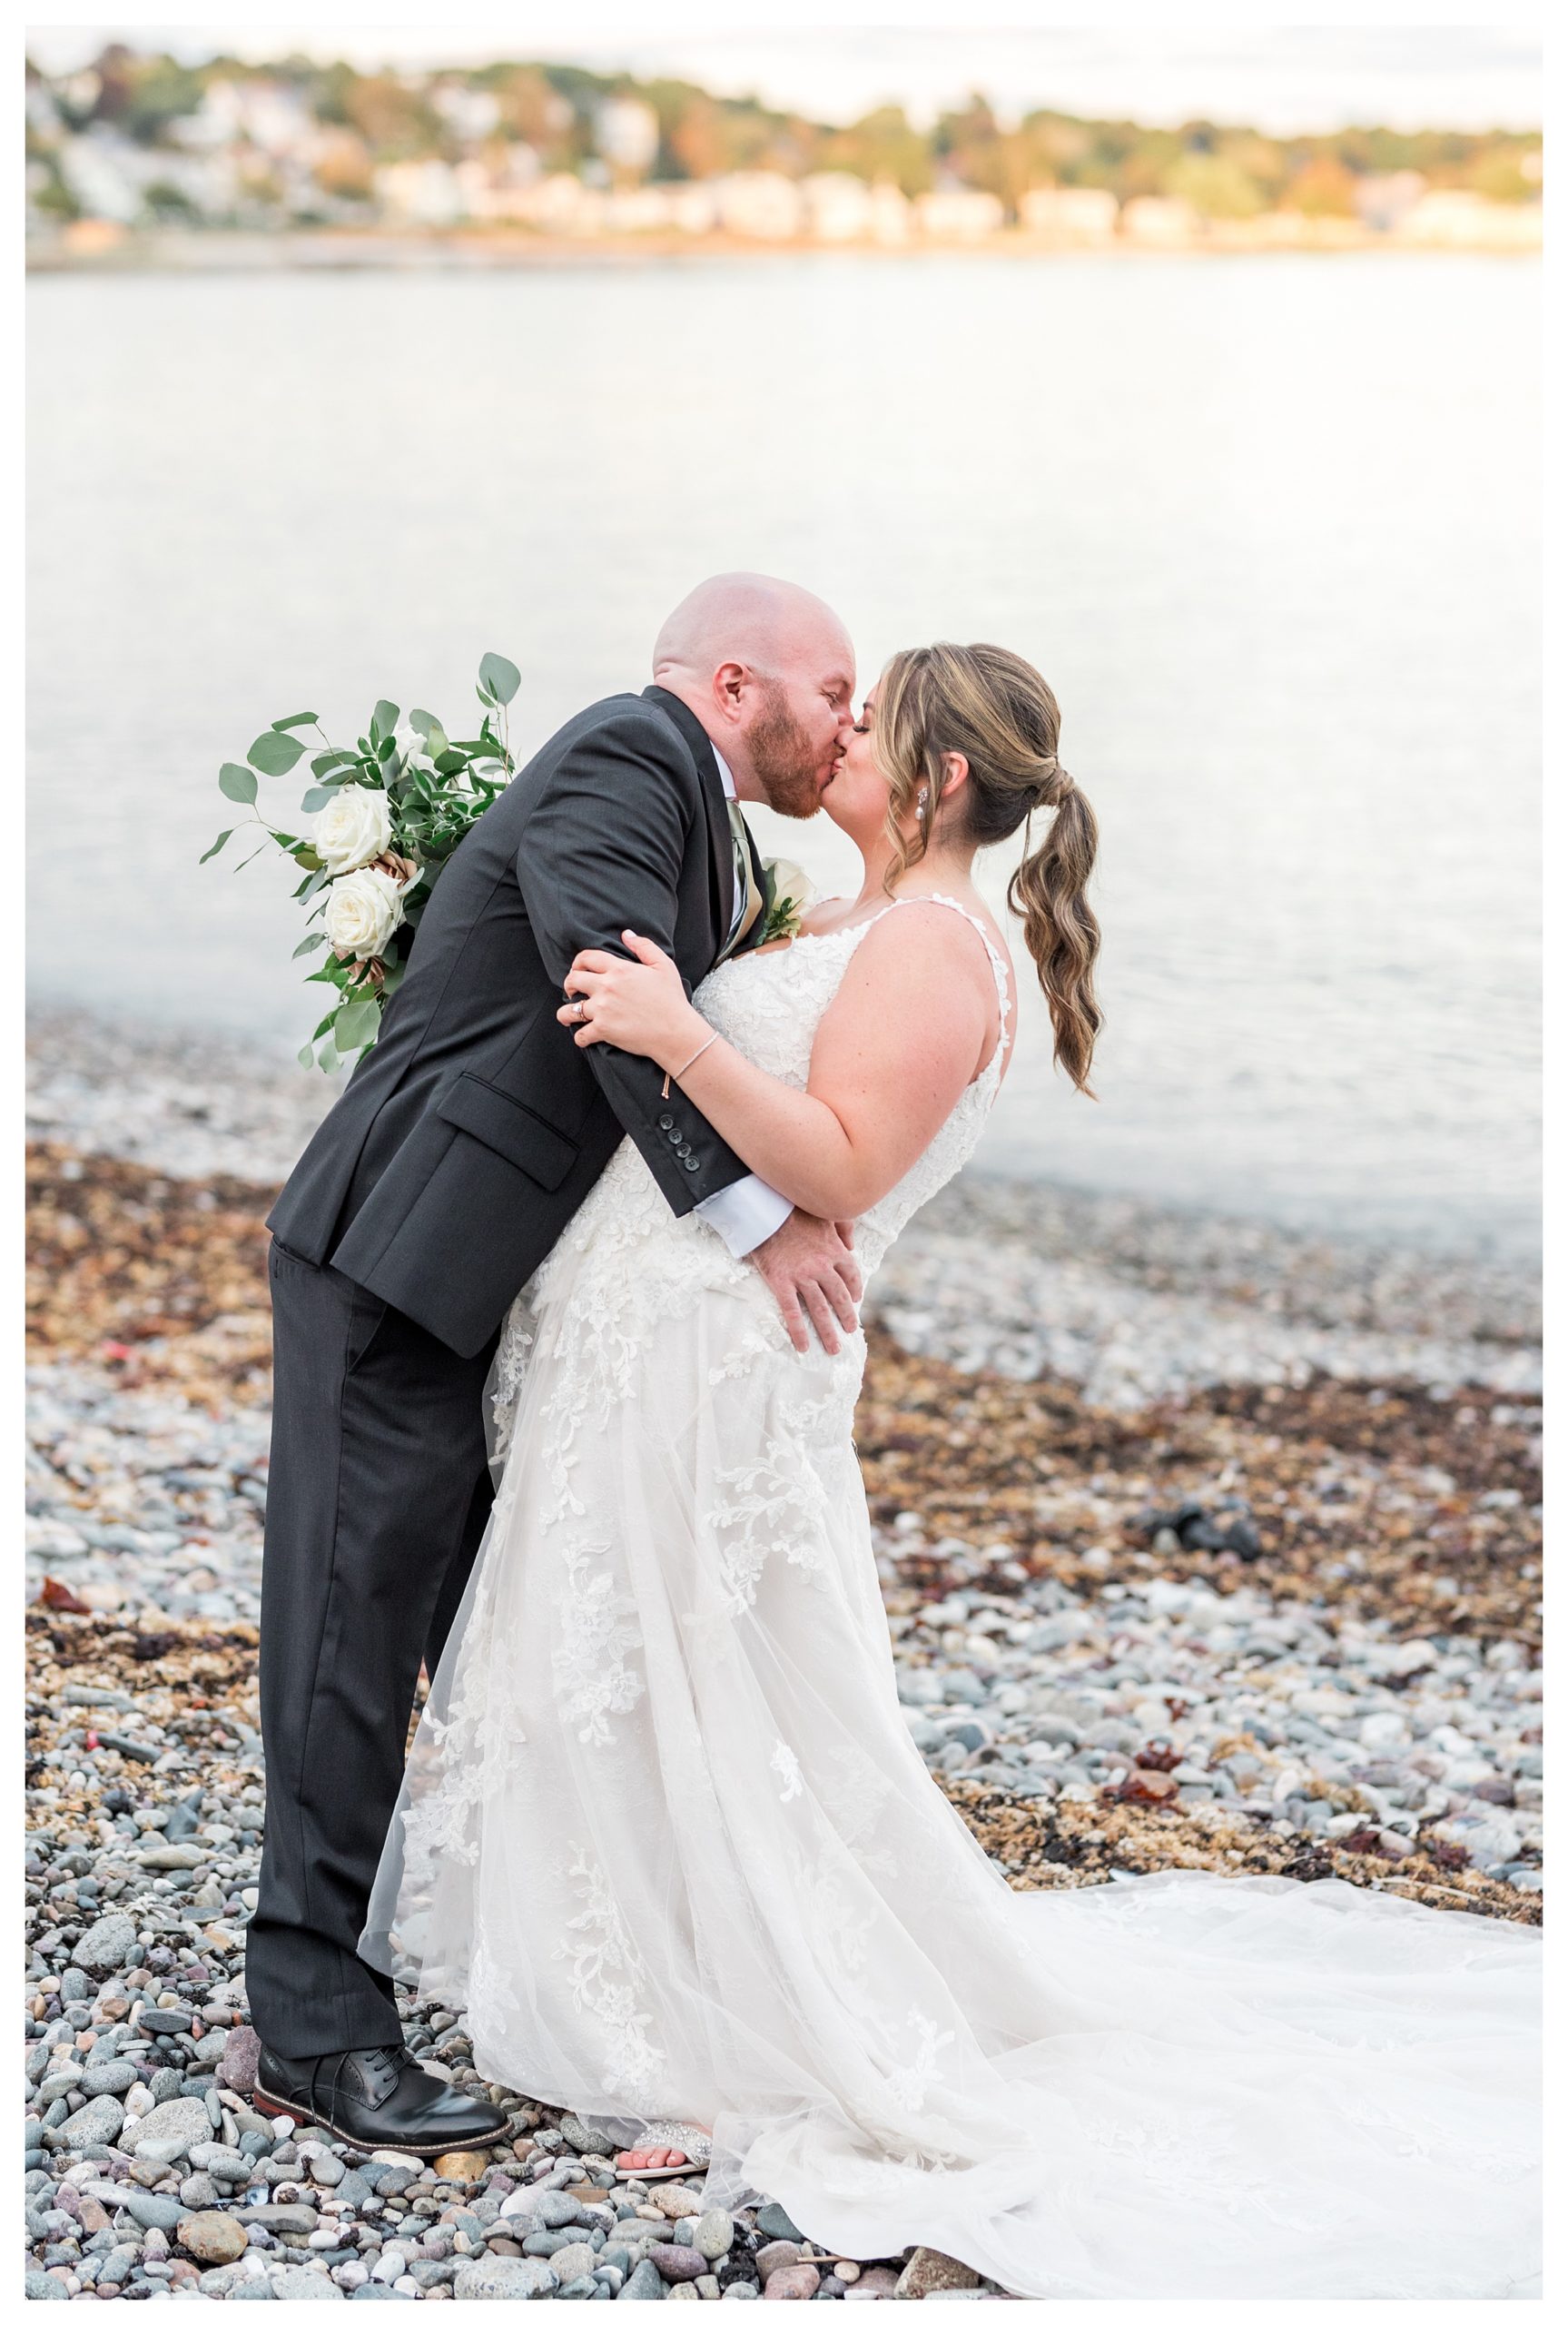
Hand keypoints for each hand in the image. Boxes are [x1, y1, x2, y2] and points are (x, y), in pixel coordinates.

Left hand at [557, 931, 703, 1065]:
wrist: (676, 1032)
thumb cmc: (672, 999)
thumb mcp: (664, 965)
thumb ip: (644, 946)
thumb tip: (626, 934)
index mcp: (619, 969)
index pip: (587, 958)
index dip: (578, 962)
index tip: (578, 969)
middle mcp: (607, 987)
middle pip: (573, 980)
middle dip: (568, 985)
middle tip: (571, 991)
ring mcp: (603, 1009)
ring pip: (569, 1010)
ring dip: (565, 1014)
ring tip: (567, 1016)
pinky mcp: (603, 1030)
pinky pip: (581, 1035)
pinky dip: (580, 1038)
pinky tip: (584, 1037)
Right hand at [750, 1209, 862, 1356]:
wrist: (768, 1210)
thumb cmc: (796, 1209)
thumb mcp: (826, 1213)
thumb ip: (844, 1227)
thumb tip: (852, 1243)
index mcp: (835, 1251)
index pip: (852, 1276)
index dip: (855, 1290)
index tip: (855, 1300)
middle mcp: (823, 1267)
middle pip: (839, 1298)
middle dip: (846, 1318)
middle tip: (849, 1331)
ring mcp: (802, 1277)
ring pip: (819, 1310)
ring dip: (828, 1332)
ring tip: (833, 1348)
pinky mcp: (781, 1283)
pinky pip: (792, 1313)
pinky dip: (798, 1332)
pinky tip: (802, 1347)